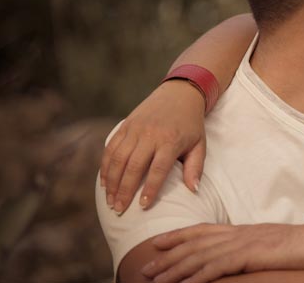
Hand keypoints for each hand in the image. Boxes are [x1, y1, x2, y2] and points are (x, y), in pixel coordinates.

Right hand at [100, 79, 206, 213]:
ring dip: (112, 181)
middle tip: (119, 209)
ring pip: (118, 158)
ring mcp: (135, 129)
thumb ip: (195, 167)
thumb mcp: (199, 144)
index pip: (158, 169)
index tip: (143, 207)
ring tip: (110, 201)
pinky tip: (104, 183)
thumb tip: (193, 190)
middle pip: (133, 166)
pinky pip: (111, 147)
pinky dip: (105, 166)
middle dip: (125, 190)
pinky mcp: (125, 125)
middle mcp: (150, 134)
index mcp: (170, 140)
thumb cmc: (191, 124)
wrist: (180, 94)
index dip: (150, 189)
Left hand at [142, 223, 303, 282]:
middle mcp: (236, 234)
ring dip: (175, 269)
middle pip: (194, 243)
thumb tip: (233, 260)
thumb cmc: (296, 247)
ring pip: (200, 255)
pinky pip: (217, 267)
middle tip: (145, 269)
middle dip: (168, 256)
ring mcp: (242, 243)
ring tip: (156, 280)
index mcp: (240, 230)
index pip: (202, 230)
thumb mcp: (266, 246)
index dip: (178, 236)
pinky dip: (198, 276)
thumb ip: (246, 249)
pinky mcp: (249, 255)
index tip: (157, 243)